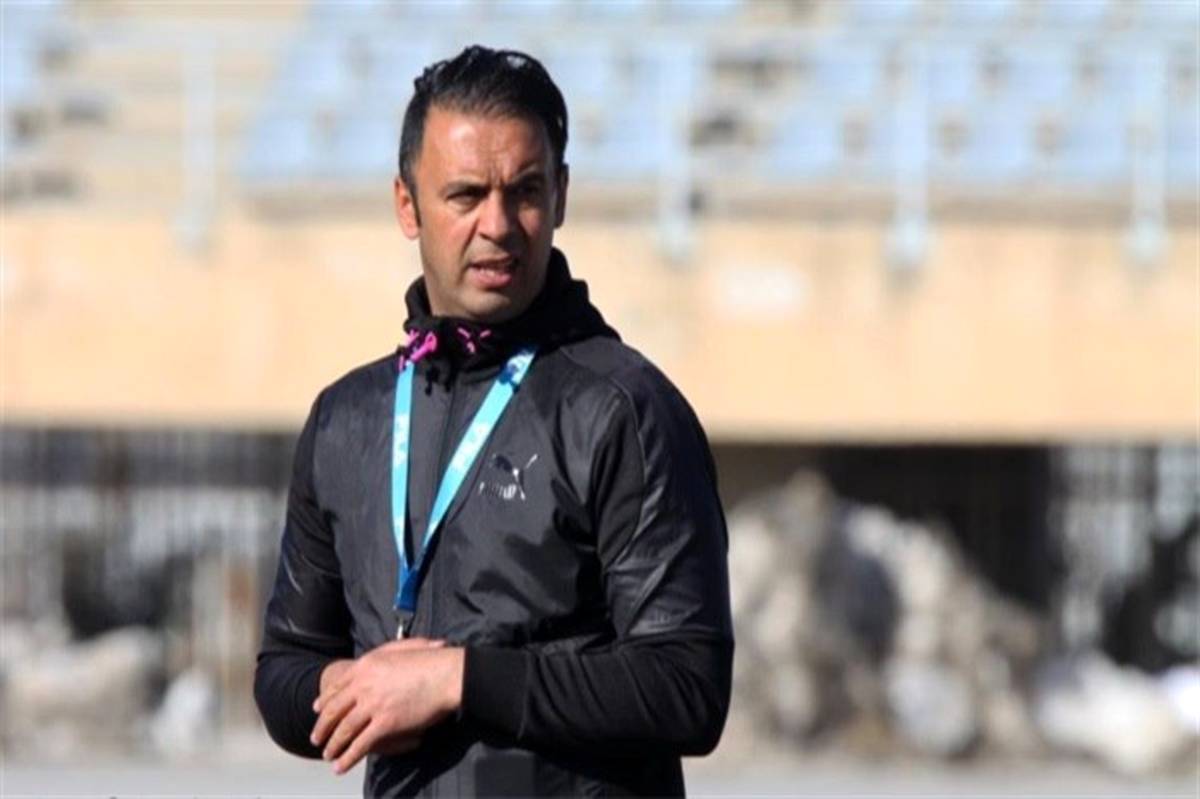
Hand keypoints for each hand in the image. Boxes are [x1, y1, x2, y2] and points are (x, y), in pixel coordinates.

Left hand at [310, 637, 464, 774]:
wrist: (446, 673)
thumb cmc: (433, 659)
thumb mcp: (403, 647)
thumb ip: (387, 652)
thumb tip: (383, 656)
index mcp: (366, 665)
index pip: (337, 687)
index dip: (324, 701)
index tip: (317, 710)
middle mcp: (363, 685)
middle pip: (334, 710)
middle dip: (322, 726)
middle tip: (316, 738)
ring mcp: (373, 705)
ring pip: (344, 729)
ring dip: (333, 745)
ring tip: (328, 755)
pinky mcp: (385, 723)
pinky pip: (361, 744)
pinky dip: (348, 757)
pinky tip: (342, 765)